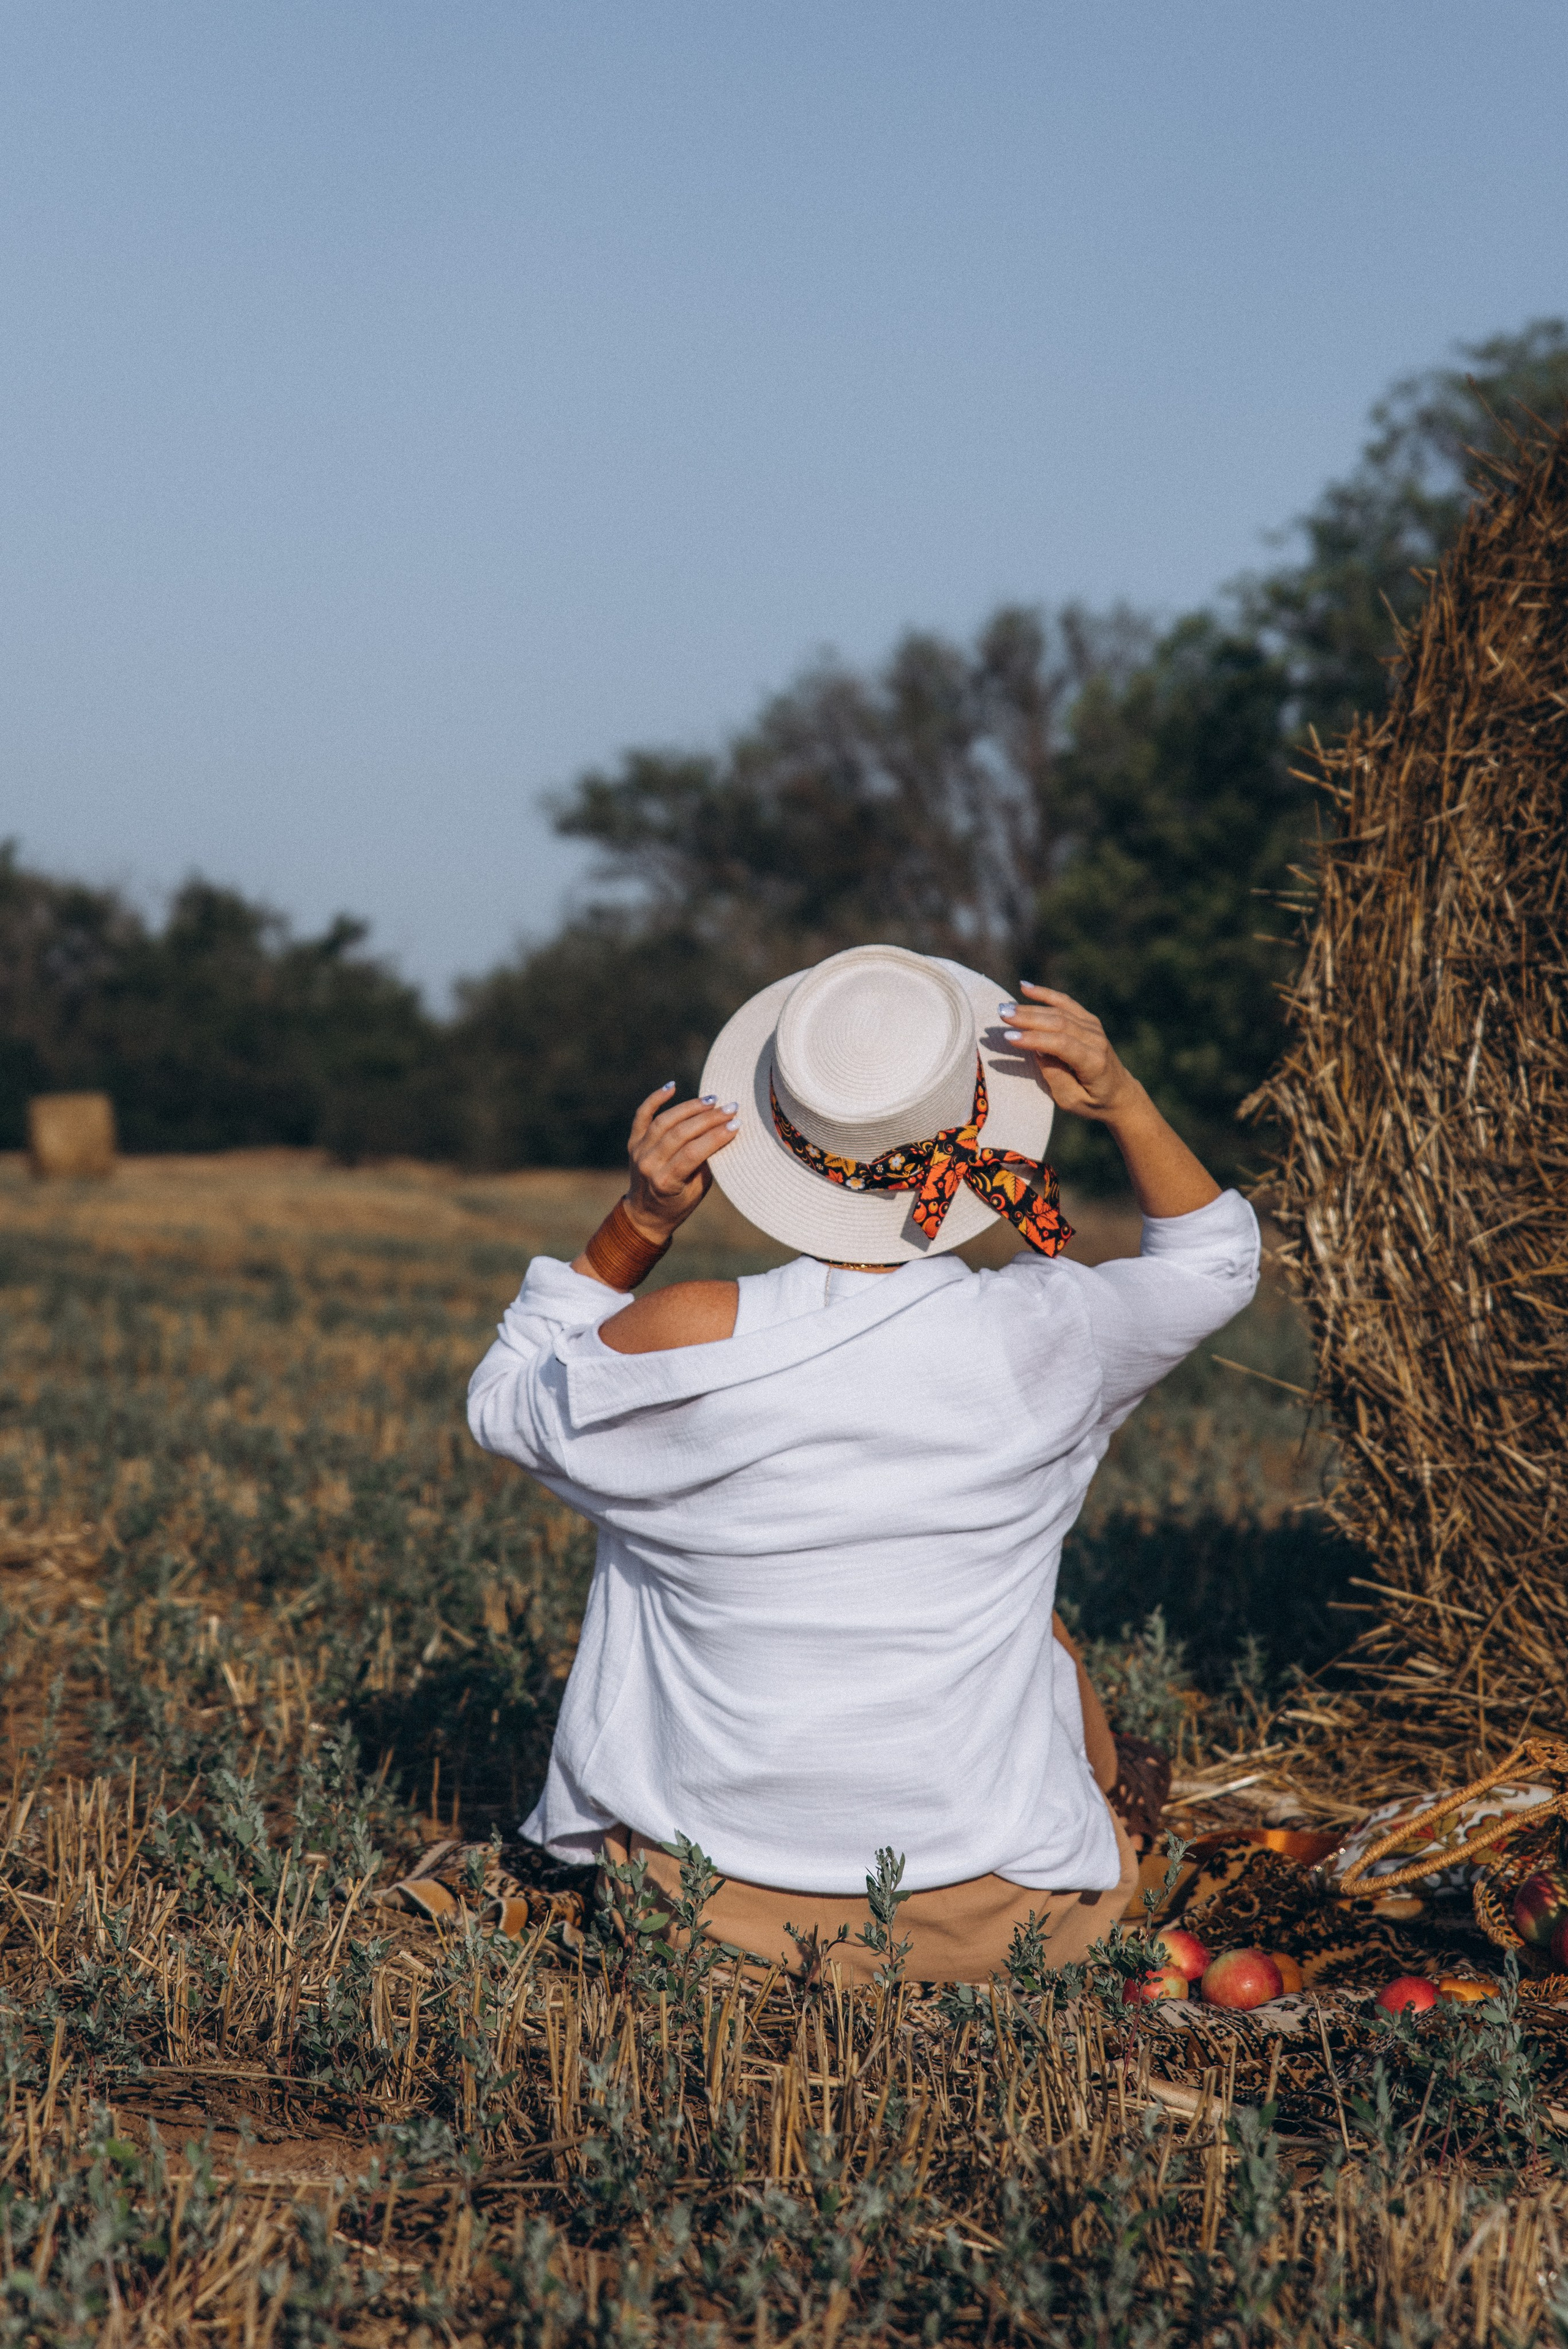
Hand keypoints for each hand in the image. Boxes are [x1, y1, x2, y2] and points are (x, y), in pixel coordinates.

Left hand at [621, 1083, 739, 1241]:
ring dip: (690, 1107)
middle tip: (731, 1108)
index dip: (716, 1136)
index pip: (693, 1152)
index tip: (737, 1124)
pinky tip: (672, 1086)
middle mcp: (648, 1165)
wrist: (645, 1213)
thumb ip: (707, 1163)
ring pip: (664, 1121)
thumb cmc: (678, 1203)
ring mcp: (638, 1151)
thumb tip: (725, 1132)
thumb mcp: (697, 1190)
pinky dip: (655, 1099)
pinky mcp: (633, 1142)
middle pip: (680, 1133)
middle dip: (708, 1119)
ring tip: (712, 1100)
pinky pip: (642, 1115)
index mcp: (666, 1182)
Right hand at [999, 986, 1141, 1123]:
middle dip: (1028, 1018)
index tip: (1009, 1038)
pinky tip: (1025, 987)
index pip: (1061, 1044)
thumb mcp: (1072, 1100)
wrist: (1119, 1093)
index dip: (1034, 1039)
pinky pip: (1065, 1003)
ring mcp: (1094, 1027)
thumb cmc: (1092, 1101)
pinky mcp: (1089, 1020)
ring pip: (1059, 1011)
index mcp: (1093, 1062)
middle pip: (1059, 1023)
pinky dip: (1045, 994)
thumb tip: (1037, 1051)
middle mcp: (1096, 1040)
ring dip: (1030, 1008)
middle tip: (1001, 1015)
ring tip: (1005, 1007)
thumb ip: (1055, 1076)